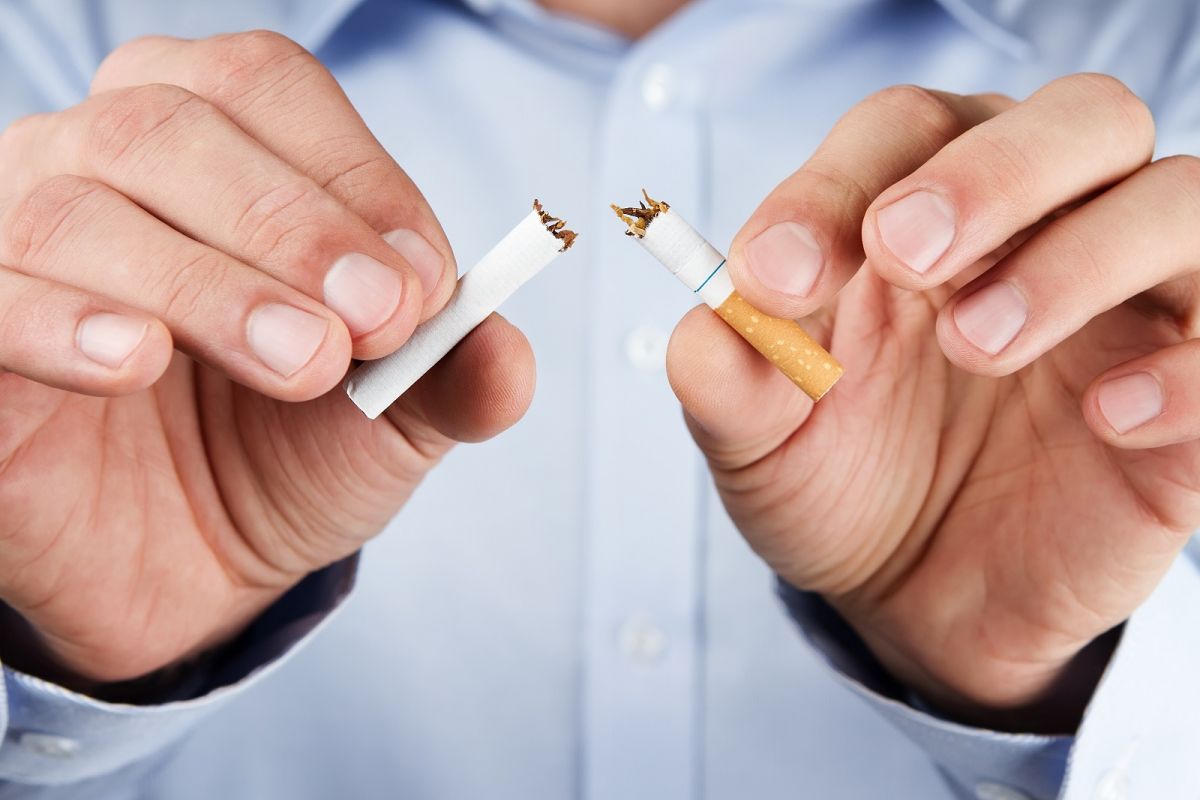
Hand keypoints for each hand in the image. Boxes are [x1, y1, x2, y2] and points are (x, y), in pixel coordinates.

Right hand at [0, 32, 533, 685]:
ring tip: (301, 362)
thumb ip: (452, 373)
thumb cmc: (288, 451)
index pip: (265, 89)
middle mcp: (96, 165)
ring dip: (207, 287)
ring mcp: (14, 245)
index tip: (425, 285)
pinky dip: (60, 321)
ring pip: (77, 210)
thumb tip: (506, 351)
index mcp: (208, 140)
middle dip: (292, 226)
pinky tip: (137, 360)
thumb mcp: (393, 415)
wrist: (196, 563)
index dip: (354, 176)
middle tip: (374, 324)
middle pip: (169, 129)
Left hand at [667, 74, 1199, 730]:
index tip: (772, 274)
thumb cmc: (840, 481)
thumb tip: (708, 328)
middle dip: (990, 174)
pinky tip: (1103, 417)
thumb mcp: (762, 441)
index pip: (903, 132)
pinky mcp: (1188, 392)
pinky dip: (1185, 367)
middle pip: (1074, 118)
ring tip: (978, 343)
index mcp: (921, 212)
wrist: (915, 594)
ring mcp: (1127, 305)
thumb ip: (730, 379)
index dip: (836, 183)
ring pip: (1174, 200)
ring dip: (1078, 256)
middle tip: (908, 255)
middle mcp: (1037, 229)